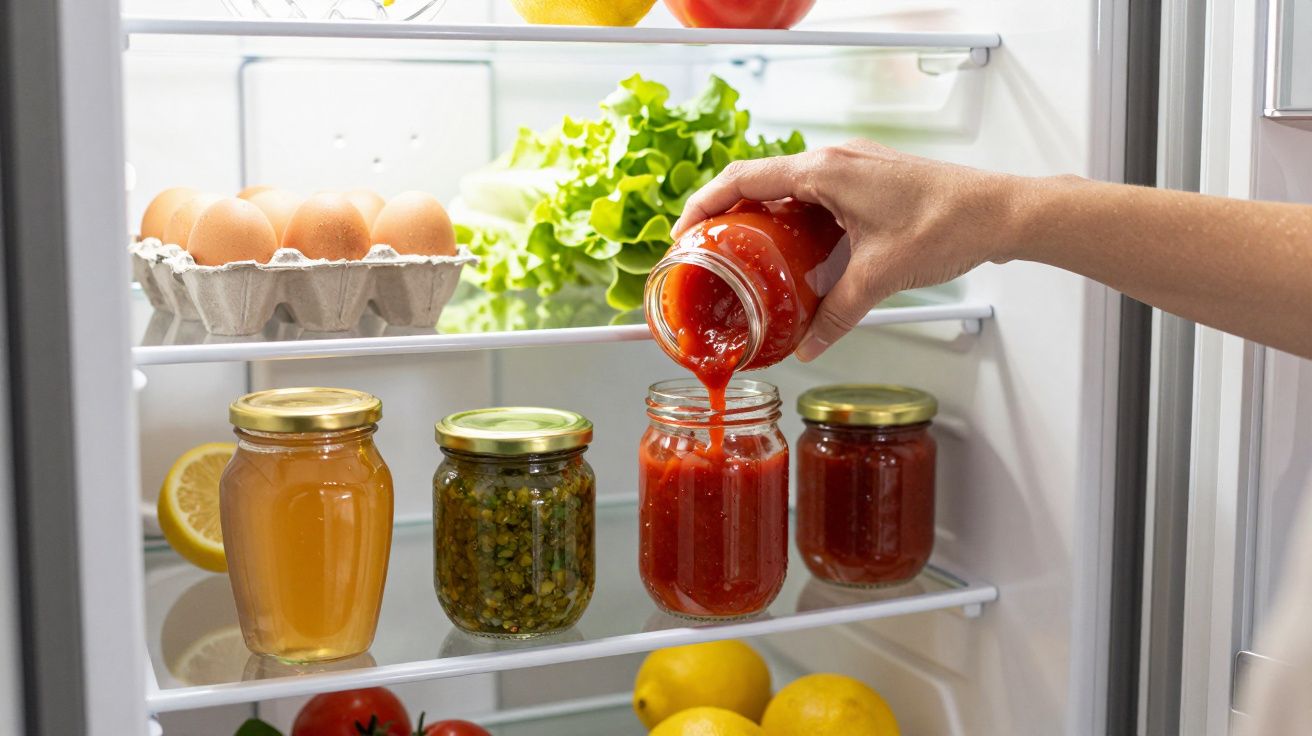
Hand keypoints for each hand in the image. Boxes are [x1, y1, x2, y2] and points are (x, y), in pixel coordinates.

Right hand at [672, 139, 1026, 360]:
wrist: (1000, 211)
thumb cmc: (948, 224)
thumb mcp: (879, 276)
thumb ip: (836, 314)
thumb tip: (809, 346)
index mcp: (825, 170)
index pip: (743, 178)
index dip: (703, 205)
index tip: (682, 236)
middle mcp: (833, 159)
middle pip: (758, 180)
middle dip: (725, 213)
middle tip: (705, 251)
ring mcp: (851, 166)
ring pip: (786, 187)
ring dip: (760, 217)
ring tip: (741, 255)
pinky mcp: (867, 179)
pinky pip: (813, 194)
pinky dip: (792, 219)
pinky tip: (793, 253)